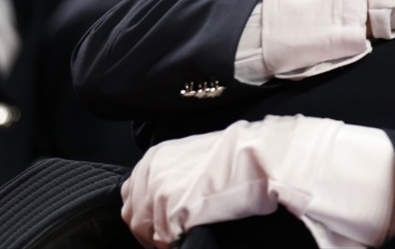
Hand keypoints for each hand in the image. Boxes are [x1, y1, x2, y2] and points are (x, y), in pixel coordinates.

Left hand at [123, 116, 394, 248]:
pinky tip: (195, 234)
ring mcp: (158, 191)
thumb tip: (171, 197)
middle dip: (151, 230)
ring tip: (189, 234)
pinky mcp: (171, 210)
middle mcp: (150, 172)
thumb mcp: (199, 156)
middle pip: (133, 217)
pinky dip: (175, 243)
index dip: (148, 215)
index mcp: (155, 157)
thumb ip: (176, 174)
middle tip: (177, 234)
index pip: (132, 197)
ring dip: (164, 239)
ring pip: (145, 232)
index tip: (166, 225)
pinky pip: (162, 240)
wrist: (263, 156)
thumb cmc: (240, 155)